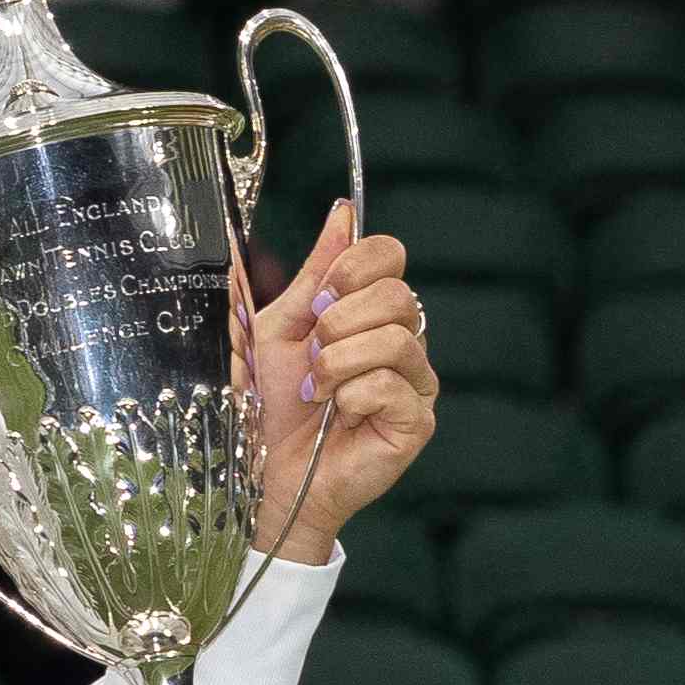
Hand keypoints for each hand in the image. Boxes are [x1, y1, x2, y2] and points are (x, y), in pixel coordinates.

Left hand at [238, 207, 431, 551]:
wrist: (268, 473)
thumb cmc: (273, 405)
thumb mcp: (280, 328)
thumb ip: (315, 273)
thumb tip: (343, 210)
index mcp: (372, 309)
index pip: (389, 254)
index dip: (353, 268)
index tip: (319, 301)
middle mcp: (404, 338)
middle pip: (395, 294)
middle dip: (337, 324)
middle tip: (313, 357)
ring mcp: (417, 380)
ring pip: (394, 339)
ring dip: (338, 364)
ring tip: (319, 391)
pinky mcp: (417, 420)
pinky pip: (391, 385)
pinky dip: (352, 397)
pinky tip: (340, 415)